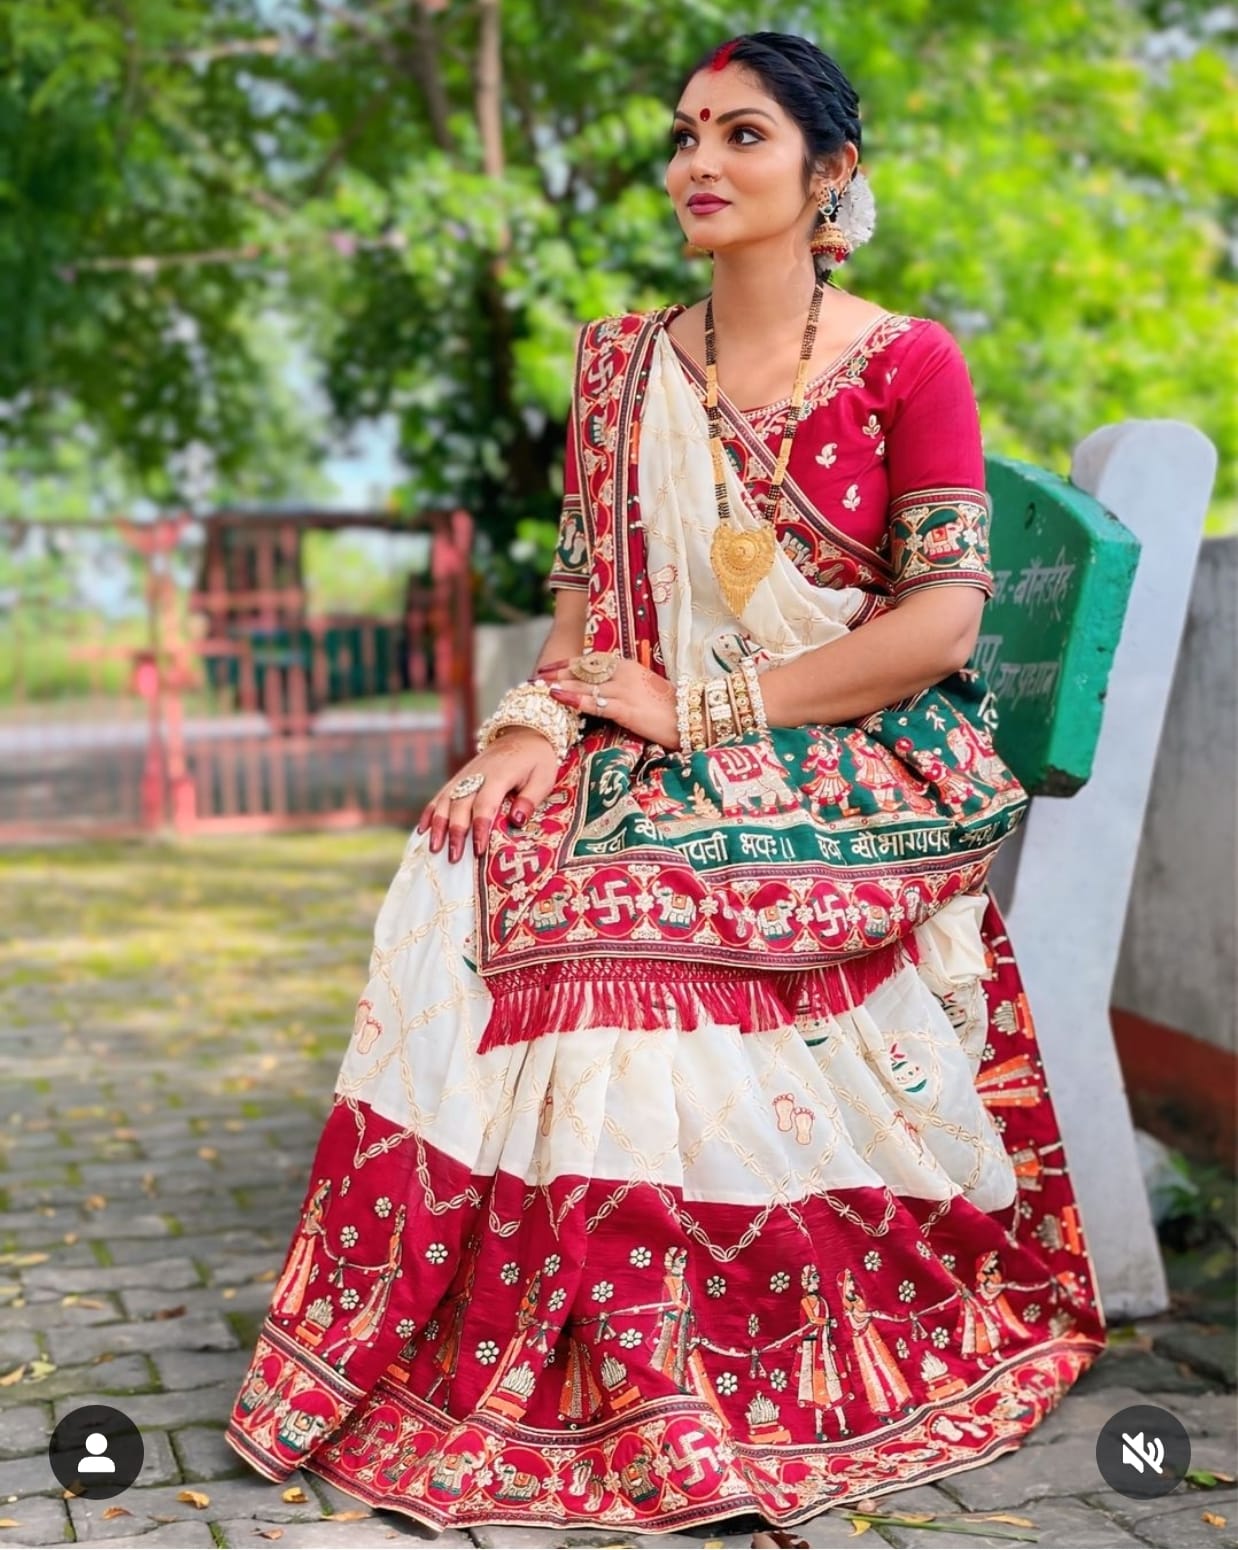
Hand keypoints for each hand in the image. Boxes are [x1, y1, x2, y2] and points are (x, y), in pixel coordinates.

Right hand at [415, 728, 559, 863]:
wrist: (523, 734)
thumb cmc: (536, 761)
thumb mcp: (543, 778)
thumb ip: (530, 800)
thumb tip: (516, 821)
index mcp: (499, 776)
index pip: (485, 804)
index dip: (480, 827)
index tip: (479, 850)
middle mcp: (477, 775)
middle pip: (460, 805)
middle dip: (456, 833)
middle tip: (454, 858)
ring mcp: (465, 775)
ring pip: (445, 801)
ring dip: (438, 825)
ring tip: (434, 848)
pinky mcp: (459, 777)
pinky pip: (441, 794)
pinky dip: (430, 812)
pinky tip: (423, 829)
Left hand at [536, 656, 677, 749]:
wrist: (691, 719)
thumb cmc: (668, 709)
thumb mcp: (642, 690)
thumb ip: (621, 687)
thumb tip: (600, 692)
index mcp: (627, 666)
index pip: (591, 661)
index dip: (567, 663)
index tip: (548, 667)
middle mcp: (623, 673)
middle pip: (583, 670)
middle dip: (557, 673)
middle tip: (536, 676)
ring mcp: (624, 689)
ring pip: (585, 684)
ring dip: (560, 685)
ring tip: (538, 686)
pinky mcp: (626, 708)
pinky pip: (595, 702)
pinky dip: (574, 698)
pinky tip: (557, 697)